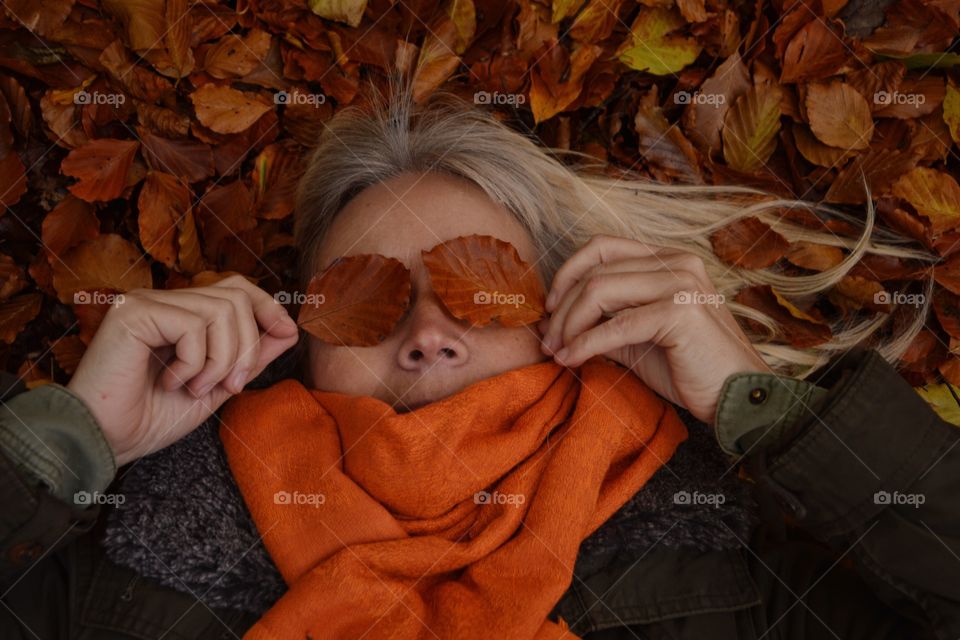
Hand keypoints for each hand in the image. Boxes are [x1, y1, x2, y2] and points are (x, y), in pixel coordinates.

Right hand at [67, 275, 299, 464]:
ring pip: (223, 310)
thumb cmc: (151, 418)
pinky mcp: (133, 312)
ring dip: (222, 360)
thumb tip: (290, 329)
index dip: (268, 307)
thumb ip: (249, 356)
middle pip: (237, 296)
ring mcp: (147, 302)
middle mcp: (163, 300)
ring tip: (196, 388)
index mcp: (180, 314)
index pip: (236, 288)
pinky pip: (194, 325)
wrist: (106, 441)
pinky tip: (170, 382)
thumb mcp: (216, 386)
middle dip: (249, 346)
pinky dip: (195, 362)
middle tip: (230, 385)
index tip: (288, 334)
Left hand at [539, 235, 768, 425]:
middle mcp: (676, 262)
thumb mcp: (639, 340)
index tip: (550, 308)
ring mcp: (680, 283)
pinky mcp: (680, 312)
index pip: (603, 247)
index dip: (568, 273)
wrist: (738, 397)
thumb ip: (603, 323)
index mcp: (668, 260)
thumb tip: (554, 324)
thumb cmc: (691, 369)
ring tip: (556, 351)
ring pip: (599, 291)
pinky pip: (615, 325)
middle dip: (562, 308)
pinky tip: (571, 360)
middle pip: (595, 270)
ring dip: (568, 324)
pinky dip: (585, 344)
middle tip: (547, 340)